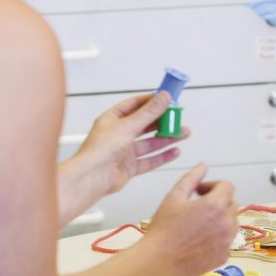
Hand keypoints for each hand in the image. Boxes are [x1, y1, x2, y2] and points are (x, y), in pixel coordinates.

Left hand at [74, 92, 190, 194]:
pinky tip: (174, 151)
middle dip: (163, 121)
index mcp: (112, 120)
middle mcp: (119, 134)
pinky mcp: (130, 167)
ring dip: (167, 138)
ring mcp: (125, 151)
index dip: (152, 101)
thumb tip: (163, 97)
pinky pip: (150, 160)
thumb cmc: (99, 150)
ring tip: (183, 133)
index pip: (135, 105)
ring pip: (150, 143)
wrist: (92, 177)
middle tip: (178, 117)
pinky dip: (163, 156)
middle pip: (145, 125)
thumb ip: (149, 112)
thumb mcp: (128, 125)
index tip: (167, 98)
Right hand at [144, 164, 237, 275]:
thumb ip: (192, 179)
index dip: (213, 186)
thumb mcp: (174, 197)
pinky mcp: (224, 256)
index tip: (199, 193)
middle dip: (217, 202)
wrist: (158, 260)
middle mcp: (227, 222)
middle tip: (196, 208)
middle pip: (231, 204)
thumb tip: (204, 165)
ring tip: (198, 225)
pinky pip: (226, 241)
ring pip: (231, 223)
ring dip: (220, 219)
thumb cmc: (163, 227)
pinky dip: (218, 238)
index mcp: (216, 205)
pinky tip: (199, 241)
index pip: (228, 186)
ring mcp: (227, 241)